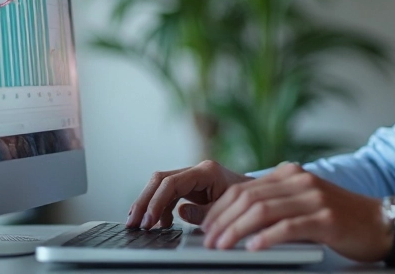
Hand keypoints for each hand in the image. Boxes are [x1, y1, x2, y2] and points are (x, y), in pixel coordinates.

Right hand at [126, 160, 251, 229]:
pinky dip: (160, 208)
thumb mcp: (227, 209)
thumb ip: (204, 212)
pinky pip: (168, 193)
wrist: (260, 195)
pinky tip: (160, 223)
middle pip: (160, 180)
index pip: (172, 183)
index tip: (149, 221)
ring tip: (140, 225)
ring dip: (148, 204)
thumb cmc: (247, 201)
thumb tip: (179, 212)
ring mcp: (192, 176)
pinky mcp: (191, 185)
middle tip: (133, 222)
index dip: (156, 202)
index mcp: (207, 171)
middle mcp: (197, 170)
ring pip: (160, 185)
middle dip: (144, 200)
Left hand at [201, 162, 393, 262]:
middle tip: (209, 241)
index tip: (204, 228)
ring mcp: (314, 198)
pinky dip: (266, 238)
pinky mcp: (326, 219)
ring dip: (236, 230)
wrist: (381, 223)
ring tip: (222, 247)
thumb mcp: (303, 205)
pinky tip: (253, 248)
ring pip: (262, 210)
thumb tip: (234, 220)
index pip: (243, 189)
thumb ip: (275, 205)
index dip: (219, 209)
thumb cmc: (340, 219)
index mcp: (290, 175)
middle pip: (248, 197)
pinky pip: (288, 226)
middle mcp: (300, 181)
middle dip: (222, 221)